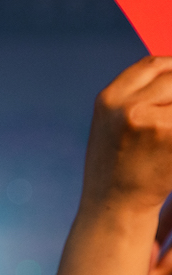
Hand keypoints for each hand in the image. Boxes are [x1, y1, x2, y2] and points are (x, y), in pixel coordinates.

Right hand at [83, 57, 171, 211]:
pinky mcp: (170, 134)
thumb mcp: (113, 125)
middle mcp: (125, 106)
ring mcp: (149, 120)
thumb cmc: (118, 171)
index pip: (155, 65)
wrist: (114, 210)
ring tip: (169, 138)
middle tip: (171, 122)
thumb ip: (141, 97)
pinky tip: (171, 151)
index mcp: (108, 99)